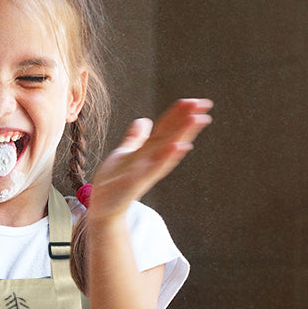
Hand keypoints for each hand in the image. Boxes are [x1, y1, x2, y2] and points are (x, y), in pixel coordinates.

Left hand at [87, 98, 212, 218]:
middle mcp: (151, 160)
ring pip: (168, 149)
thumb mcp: (124, 154)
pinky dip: (166, 157)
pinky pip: (155, 168)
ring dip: (183, 134)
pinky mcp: (137, 182)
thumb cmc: (114, 182)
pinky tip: (178, 146)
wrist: (102, 207)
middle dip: (187, 120)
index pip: (166, 129)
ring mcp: (146, 171)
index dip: (178, 114)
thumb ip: (135, 138)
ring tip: (197, 119)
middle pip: (172, 135)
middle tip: (204, 104)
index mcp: (148, 152)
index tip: (194, 100)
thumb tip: (144, 120)